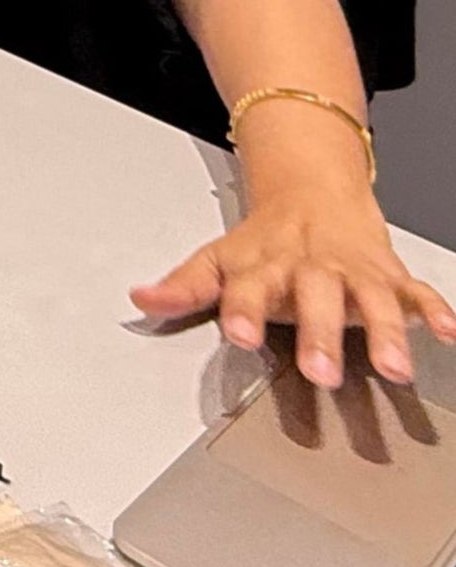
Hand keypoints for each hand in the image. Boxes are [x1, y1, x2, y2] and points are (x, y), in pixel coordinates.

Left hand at [133, 112, 455, 386]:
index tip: (241, 334)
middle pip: (315, 300)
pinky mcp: (389, 276)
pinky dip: (434, 311)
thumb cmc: (265, 241)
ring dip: (384, 333)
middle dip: (320, 336)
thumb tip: (140, 299)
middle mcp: (310, 270)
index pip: (248, 290)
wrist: (313, 193)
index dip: (243, 312)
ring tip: (393, 367)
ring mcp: (352, 272)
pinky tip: (446, 332)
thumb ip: (184, 287)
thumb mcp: (219, 260)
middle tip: (321, 373)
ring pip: (371, 300)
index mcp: (263, 267)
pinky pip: (415, 293)